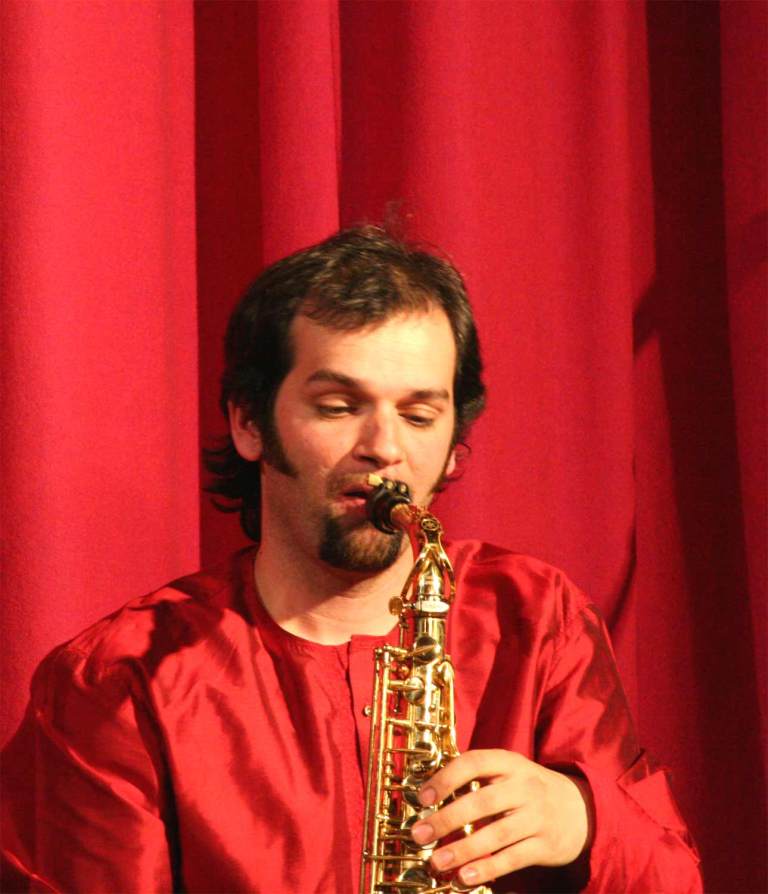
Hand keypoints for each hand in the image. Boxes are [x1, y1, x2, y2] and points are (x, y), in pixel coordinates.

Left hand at [410, 749, 591, 887]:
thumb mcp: (509, 772)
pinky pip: (512, 858)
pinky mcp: (546, 845)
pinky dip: (487, 869)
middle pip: (481, 802)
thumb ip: (476, 779)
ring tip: (435, 861)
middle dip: (446, 819)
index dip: (446, 778)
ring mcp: (537, 816)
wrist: (582, 809)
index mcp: (510, 763)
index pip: (474, 762)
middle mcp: (524, 787)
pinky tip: (464, 877)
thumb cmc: (528, 790)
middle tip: (419, 835)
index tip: (423, 797)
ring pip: (496, 834)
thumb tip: (428, 793)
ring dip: (462, 850)